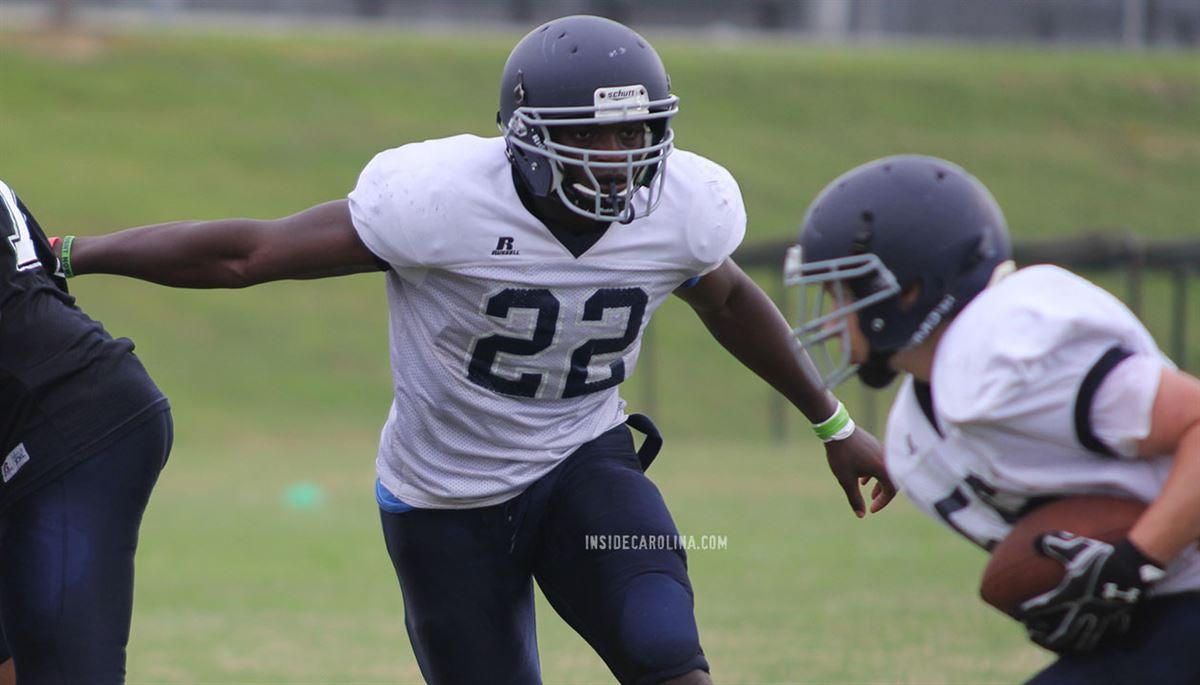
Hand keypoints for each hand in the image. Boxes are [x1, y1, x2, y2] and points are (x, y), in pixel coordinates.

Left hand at [823, 427, 895, 516]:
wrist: (836, 430)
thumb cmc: (842, 455)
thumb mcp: (846, 480)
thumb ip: (855, 499)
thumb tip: (861, 515)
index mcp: (884, 468)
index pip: (891, 491)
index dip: (882, 503)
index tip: (871, 510)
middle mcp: (887, 459)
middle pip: (892, 481)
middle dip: (884, 494)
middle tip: (874, 502)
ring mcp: (882, 450)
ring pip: (886, 471)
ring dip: (879, 483)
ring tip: (869, 493)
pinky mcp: (876, 445)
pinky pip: (881, 463)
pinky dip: (875, 473)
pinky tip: (862, 478)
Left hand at [1017, 533, 1165, 652]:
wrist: (1134, 563)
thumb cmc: (1101, 555)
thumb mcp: (1075, 548)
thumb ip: (1054, 545)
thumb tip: (1036, 541)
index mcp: (1071, 593)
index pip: (1043, 606)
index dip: (1027, 611)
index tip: (1017, 613)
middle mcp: (1085, 609)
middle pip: (1063, 633)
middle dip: (1047, 639)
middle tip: (1034, 636)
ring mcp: (1102, 615)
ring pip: (1085, 639)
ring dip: (1070, 644)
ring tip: (1060, 645)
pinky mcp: (1117, 616)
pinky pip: (1108, 634)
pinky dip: (1099, 639)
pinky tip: (1092, 640)